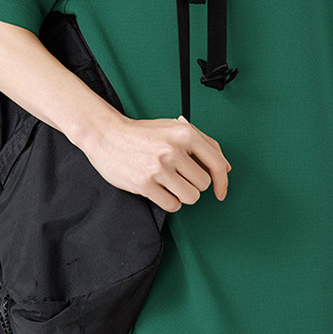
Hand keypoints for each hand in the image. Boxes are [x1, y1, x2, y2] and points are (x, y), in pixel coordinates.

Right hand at [80, 110, 230, 210]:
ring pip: (190, 197)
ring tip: (170, 183)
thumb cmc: (143, 133)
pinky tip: (160, 189)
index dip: (222, 181)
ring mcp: (159, 168)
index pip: (216, 163)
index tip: (221, 192)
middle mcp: (173, 149)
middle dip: (194, 184)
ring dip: (183, 195)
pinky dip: (169, 201)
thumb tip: (225, 168)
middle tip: (179, 176)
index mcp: (185, 133)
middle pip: (203, 184)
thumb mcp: (175, 128)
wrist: (107, 135)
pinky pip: (172, 205)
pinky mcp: (145, 184)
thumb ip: (204, 143)